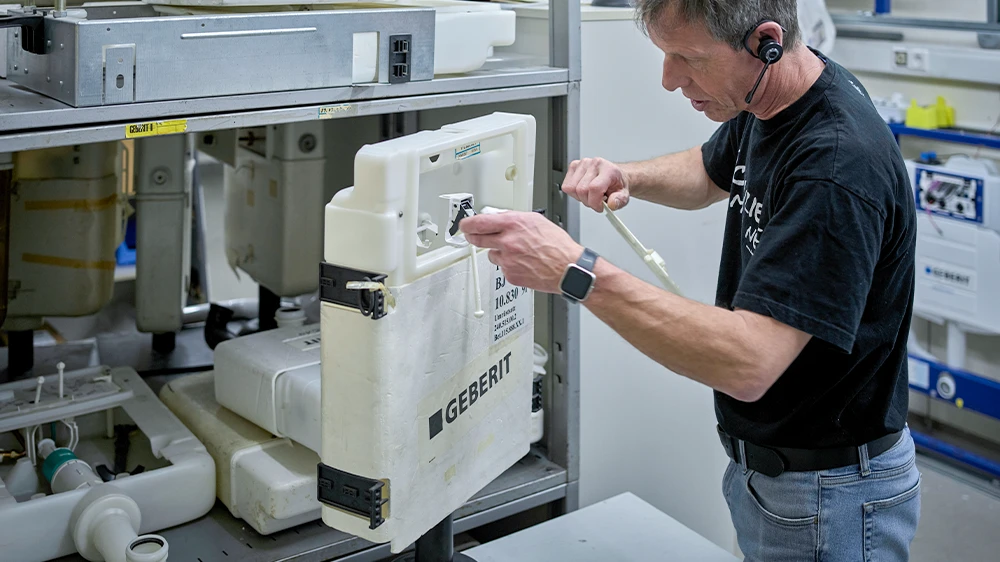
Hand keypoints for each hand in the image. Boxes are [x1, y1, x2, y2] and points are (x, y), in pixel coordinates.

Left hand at [460, 212, 582, 293]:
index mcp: (513, 224)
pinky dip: (509, 265)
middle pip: (477, 239)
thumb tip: (498, 218)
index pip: (479, 222)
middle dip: (474, 237)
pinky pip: (502, 267)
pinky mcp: (510, 274)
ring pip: (491, 254)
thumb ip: (513, 219)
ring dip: (498, 252)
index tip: (464, 224)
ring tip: (517, 252)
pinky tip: (523, 263)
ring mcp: (507, 259)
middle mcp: (508, 241)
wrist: (567, 268)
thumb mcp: (536, 220)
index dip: (468, 223)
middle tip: (473, 236)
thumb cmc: (557, 245)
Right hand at [562, 157, 629, 212]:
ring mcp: (583, 164)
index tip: (600, 207)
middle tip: (596, 201)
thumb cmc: (617, 184)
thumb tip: (611, 204)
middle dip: (588, 201)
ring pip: (572, 188)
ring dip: (580, 197)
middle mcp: (594, 164)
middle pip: (581, 190)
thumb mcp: (624, 195)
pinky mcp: (574, 166)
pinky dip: (573, 192)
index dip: (595, 202)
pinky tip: (584, 190)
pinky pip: (566, 185)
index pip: (594, 188)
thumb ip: (619, 200)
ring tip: (590, 195)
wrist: (616, 176)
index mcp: (608, 170)